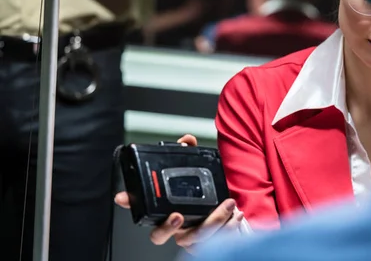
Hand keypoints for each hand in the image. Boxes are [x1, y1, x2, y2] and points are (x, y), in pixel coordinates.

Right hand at [114, 134, 243, 251]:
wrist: (229, 212)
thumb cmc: (207, 194)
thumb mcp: (197, 172)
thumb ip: (191, 154)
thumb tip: (187, 140)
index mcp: (167, 211)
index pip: (143, 209)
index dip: (130, 203)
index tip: (123, 197)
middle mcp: (177, 228)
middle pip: (160, 235)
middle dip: (167, 227)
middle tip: (178, 215)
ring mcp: (192, 237)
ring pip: (194, 239)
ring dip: (212, 222)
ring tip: (227, 205)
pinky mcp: (212, 243)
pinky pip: (217, 242)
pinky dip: (229, 228)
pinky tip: (235, 215)